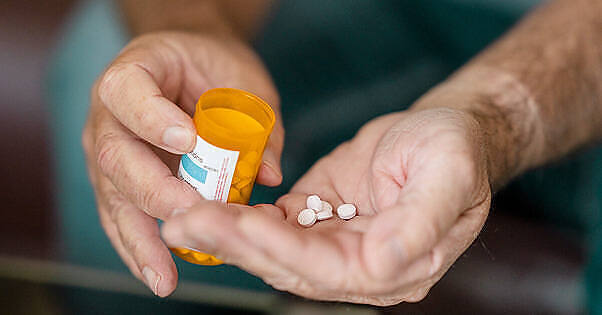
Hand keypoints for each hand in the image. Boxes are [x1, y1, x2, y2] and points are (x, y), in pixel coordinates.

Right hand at [82, 31, 283, 295]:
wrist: (185, 63)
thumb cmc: (212, 66)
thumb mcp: (242, 80)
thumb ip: (257, 122)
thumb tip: (269, 174)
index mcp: (136, 72)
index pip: (129, 91)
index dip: (153, 117)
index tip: (187, 140)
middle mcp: (108, 113)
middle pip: (116, 155)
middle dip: (155, 191)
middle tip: (192, 216)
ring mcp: (106, 149)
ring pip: (114, 195)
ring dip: (141, 238)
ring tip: (163, 276)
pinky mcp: (115, 181)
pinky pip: (121, 215)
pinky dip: (139, 246)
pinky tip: (157, 274)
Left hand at [161, 108, 490, 304]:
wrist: (443, 131)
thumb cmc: (455, 151)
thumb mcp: (450, 177)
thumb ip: (420, 223)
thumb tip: (382, 263)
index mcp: (398, 265)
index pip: (332, 269)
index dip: (287, 249)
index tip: (245, 224)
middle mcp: (362, 264)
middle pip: (291, 264)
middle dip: (239, 244)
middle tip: (188, 222)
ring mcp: (337, 243)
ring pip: (276, 247)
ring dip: (230, 233)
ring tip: (185, 216)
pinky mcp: (318, 218)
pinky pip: (276, 224)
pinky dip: (242, 218)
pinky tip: (210, 207)